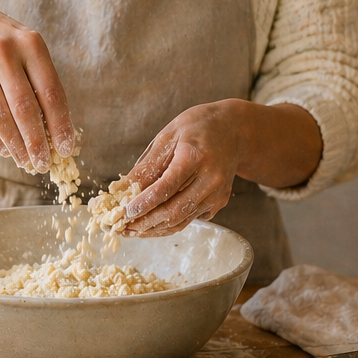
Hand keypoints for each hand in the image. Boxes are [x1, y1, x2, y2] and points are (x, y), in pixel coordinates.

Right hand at [0, 0, 76, 171]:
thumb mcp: (22, 41)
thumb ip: (38, 74)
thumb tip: (55, 122)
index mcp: (30, 44)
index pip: (51, 92)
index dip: (60, 124)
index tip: (66, 147)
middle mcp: (5, 54)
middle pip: (26, 109)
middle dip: (37, 142)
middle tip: (44, 163)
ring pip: (1, 117)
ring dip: (16, 145)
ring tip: (26, 161)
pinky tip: (4, 149)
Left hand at [121, 100, 322, 236]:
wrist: (235, 130)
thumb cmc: (198, 127)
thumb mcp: (169, 136)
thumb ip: (148, 164)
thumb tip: (122, 188)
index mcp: (195, 157)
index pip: (166, 187)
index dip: (144, 202)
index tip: (125, 211)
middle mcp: (210, 179)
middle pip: (174, 210)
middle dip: (146, 223)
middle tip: (124, 227)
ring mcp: (217, 194)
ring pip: (182, 221)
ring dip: (155, 229)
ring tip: (133, 230)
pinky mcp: (219, 203)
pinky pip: (190, 219)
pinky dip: (170, 225)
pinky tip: (152, 223)